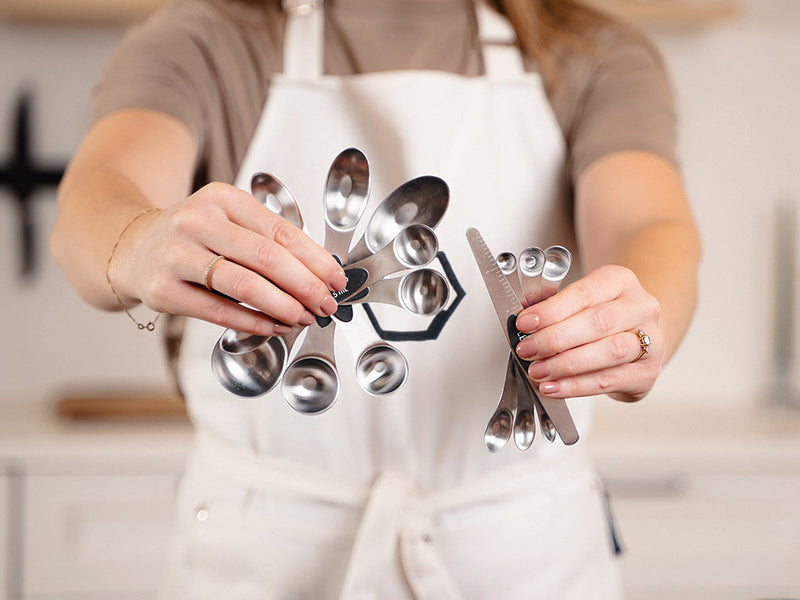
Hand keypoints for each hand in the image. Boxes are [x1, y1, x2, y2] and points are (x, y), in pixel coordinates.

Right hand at [109, 182, 346, 335]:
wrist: (132, 247)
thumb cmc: (194, 236)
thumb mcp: (229, 220)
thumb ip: (269, 239)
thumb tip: (320, 273)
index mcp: (222, 198)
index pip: (281, 231)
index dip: (315, 260)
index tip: (336, 280)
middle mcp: (197, 221)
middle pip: (267, 258)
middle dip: (306, 286)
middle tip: (325, 304)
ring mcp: (176, 255)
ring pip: (244, 285)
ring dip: (283, 306)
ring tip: (303, 317)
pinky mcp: (163, 289)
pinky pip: (219, 311)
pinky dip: (254, 322)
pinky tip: (275, 326)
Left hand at [514, 265, 661, 402]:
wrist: (637, 336)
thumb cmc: (601, 316)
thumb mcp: (579, 301)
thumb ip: (552, 307)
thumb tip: (524, 318)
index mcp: (620, 281)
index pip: (584, 293)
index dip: (552, 310)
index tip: (525, 323)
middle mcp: (641, 307)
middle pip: (599, 322)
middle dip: (556, 338)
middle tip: (528, 349)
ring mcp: (651, 340)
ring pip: (609, 352)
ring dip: (566, 364)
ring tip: (538, 371)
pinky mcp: (647, 372)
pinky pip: (609, 380)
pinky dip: (577, 386)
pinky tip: (554, 386)